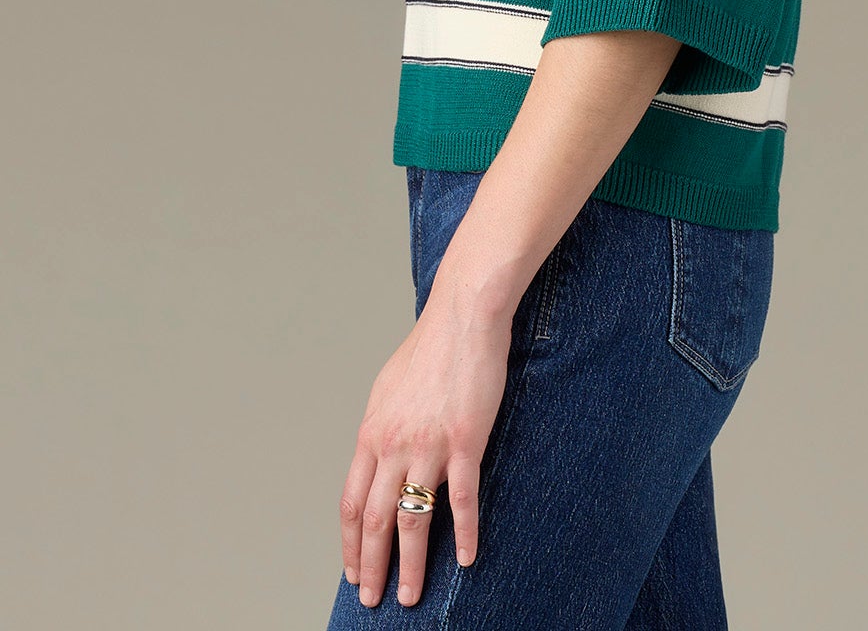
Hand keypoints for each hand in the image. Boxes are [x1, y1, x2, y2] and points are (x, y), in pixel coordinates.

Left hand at [338, 290, 513, 609]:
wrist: (463, 318)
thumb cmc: (428, 349)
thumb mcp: (387, 389)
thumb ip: (380, 430)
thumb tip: (375, 462)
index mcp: (372, 433)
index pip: (350, 503)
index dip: (349, 544)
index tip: (352, 571)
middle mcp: (393, 444)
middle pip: (374, 520)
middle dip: (372, 567)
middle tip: (373, 600)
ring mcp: (429, 445)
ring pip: (412, 519)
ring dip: (411, 564)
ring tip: (411, 596)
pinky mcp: (465, 441)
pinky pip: (463, 499)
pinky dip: (466, 533)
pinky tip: (468, 557)